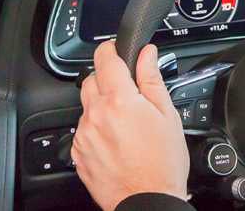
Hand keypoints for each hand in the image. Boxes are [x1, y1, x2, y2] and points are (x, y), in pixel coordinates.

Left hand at [71, 41, 189, 210]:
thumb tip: (147, 53)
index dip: (110, 49)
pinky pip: (83, 129)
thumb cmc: (162, 164)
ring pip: (87, 105)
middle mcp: (96, 114)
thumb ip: (152, 79)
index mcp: (120, 100)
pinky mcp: (78, 152)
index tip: (115, 50)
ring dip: (101, 106)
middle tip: (127, 93)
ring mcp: (84, 134)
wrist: (147, 201)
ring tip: (124, 124)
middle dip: (107, 79)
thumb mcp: (167, 115)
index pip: (105, 58)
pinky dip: (96, 128)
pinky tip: (115, 141)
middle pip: (91, 79)